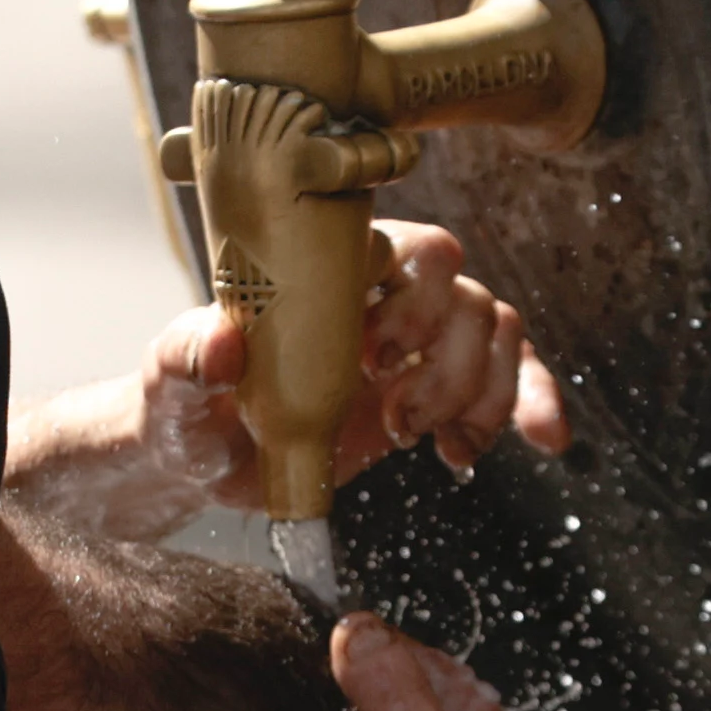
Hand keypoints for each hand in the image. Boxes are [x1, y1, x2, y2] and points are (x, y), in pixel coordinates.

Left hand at [142, 221, 570, 508]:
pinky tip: (538, 440)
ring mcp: (417, 341)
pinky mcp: (438, 388)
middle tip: (396, 414)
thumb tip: (220, 344)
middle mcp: (381, 296)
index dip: (411, 298)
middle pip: (461, 291)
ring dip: (480, 390)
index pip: (405, 247)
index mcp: (326, 275)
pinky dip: (531, 402)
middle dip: (445, 355)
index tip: (372, 358)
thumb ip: (186, 360)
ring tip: (425, 441)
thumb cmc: (187, 409)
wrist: (206, 463)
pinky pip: (512, 376)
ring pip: (494, 329)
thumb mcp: (172, 389)